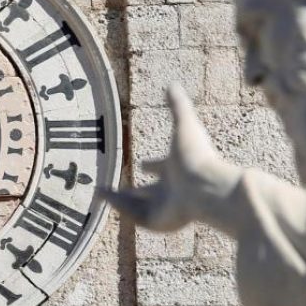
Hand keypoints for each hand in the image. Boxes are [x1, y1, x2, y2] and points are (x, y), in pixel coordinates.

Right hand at [99, 84, 240, 231]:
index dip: (153, 165)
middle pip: (150, 191)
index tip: (143, 164)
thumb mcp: (185, 124)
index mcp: (179, 170)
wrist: (206, 187)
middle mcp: (172, 190)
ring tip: (100, 193)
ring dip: (120, 200)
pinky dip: (118, 206)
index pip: (163, 168)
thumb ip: (177, 105)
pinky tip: (102, 196)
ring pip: (138, 205)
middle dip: (136, 190)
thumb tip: (171, 83)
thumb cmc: (197, 156)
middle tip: (119, 187)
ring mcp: (166, 208)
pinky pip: (133, 214)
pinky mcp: (158, 222)